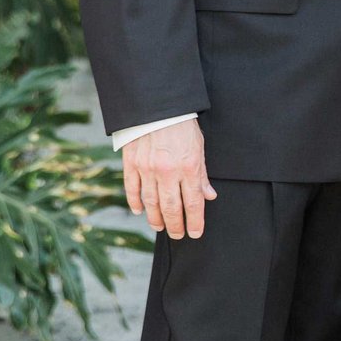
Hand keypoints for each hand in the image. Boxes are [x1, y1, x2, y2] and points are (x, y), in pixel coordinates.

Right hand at [122, 119, 215, 239]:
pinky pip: (132, 188)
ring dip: (156, 218)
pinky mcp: (131, 163)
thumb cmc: (182, 125)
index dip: (195, 221)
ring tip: (160, 227)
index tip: (196, 232)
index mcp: (188, 167)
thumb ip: (202, 174)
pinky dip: (135, 202)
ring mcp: (147, 168)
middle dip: (175, 225)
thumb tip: (209, 196)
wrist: (158, 105)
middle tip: (177, 235)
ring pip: (151, 202)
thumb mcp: (199, 148)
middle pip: (171, 208)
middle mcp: (167, 171)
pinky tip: (140, 211)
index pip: (193, 203)